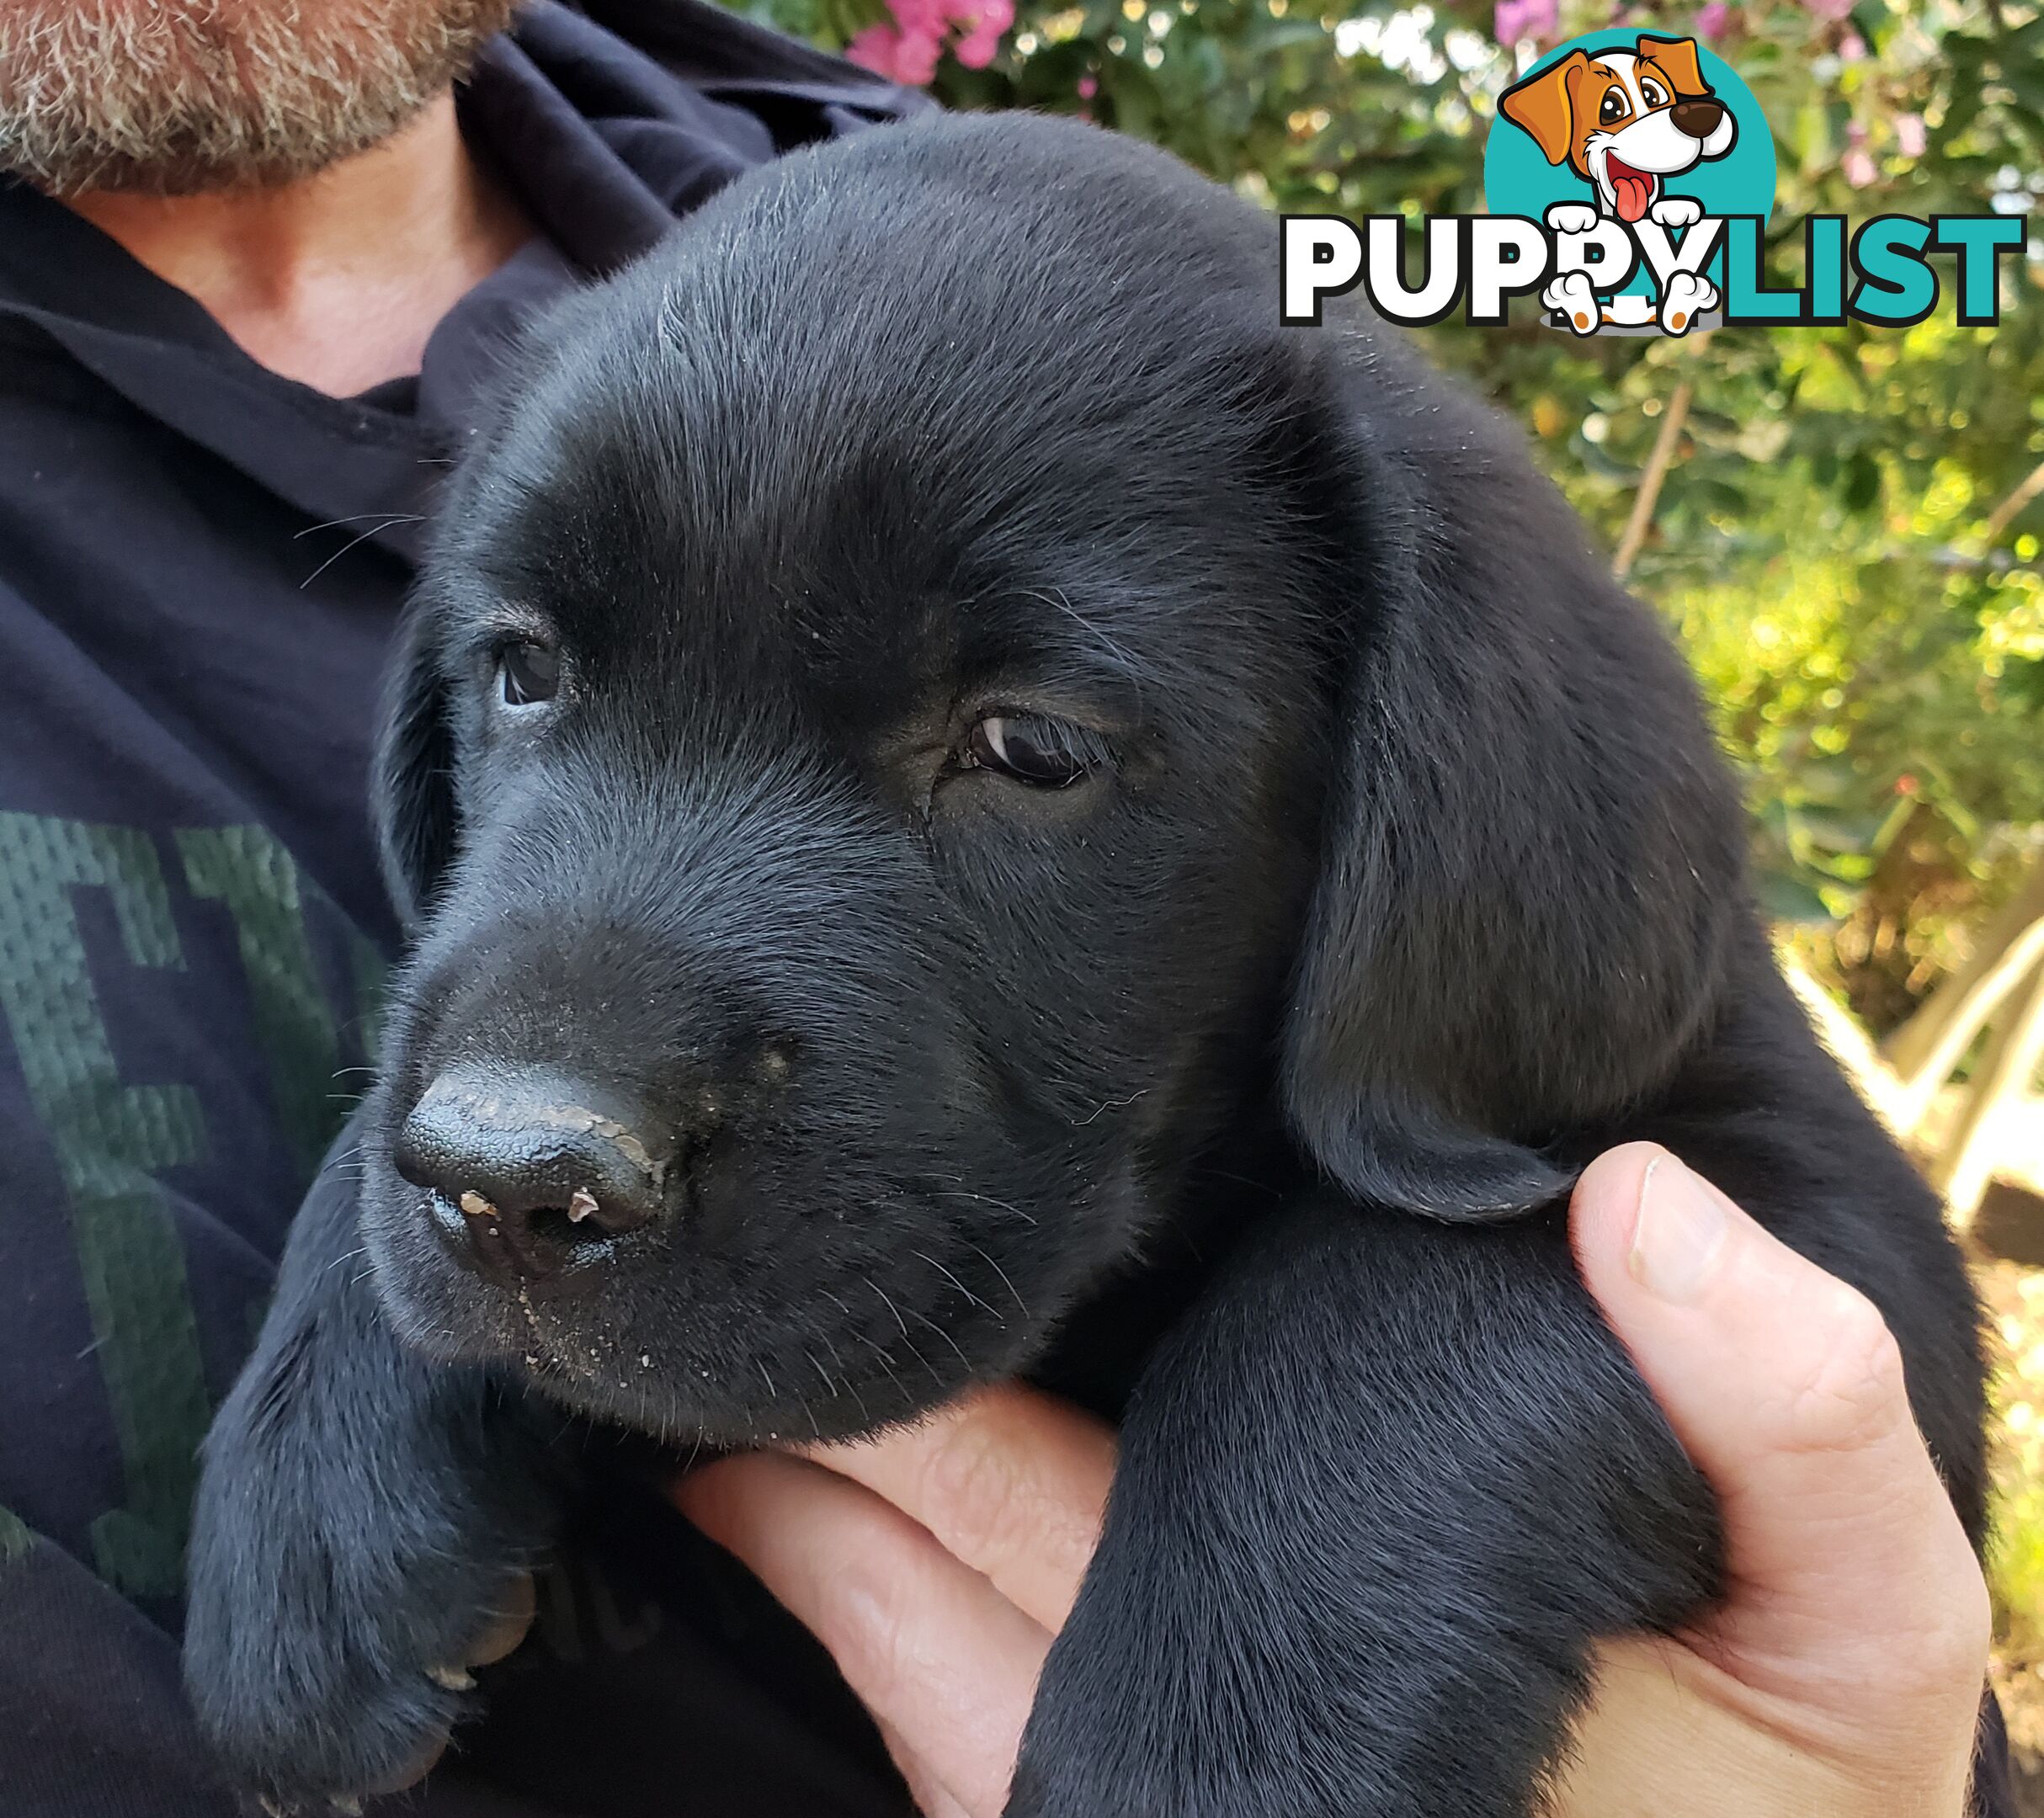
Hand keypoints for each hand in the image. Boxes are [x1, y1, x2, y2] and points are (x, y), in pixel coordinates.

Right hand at [675, 1143, 1990, 1817]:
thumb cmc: (1761, 1799)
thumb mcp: (1842, 1606)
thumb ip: (1792, 1418)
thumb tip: (1647, 1202)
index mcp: (1403, 1386)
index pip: (1271, 1214)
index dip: (1191, 1107)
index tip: (1089, 981)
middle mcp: (1236, 1448)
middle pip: (1064, 1291)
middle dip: (969, 1191)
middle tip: (845, 1066)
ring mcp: (1098, 1583)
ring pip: (922, 1416)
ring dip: (838, 1324)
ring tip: (741, 1203)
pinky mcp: (1000, 1722)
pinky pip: (854, 1589)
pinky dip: (758, 1504)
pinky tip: (682, 1403)